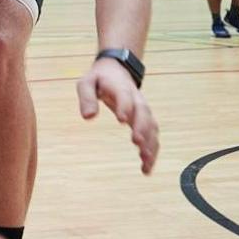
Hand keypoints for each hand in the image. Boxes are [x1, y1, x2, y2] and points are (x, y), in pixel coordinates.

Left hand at [77, 58, 158, 174]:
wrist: (116, 70)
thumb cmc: (99, 79)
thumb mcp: (86, 83)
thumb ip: (86, 98)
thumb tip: (87, 117)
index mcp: (120, 88)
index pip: (125, 96)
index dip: (125, 107)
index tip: (122, 120)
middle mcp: (136, 99)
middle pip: (143, 112)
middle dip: (142, 128)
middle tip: (137, 143)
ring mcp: (143, 110)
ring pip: (152, 127)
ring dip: (151, 144)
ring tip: (146, 163)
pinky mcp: (144, 120)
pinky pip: (152, 135)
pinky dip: (152, 151)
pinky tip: (146, 168)